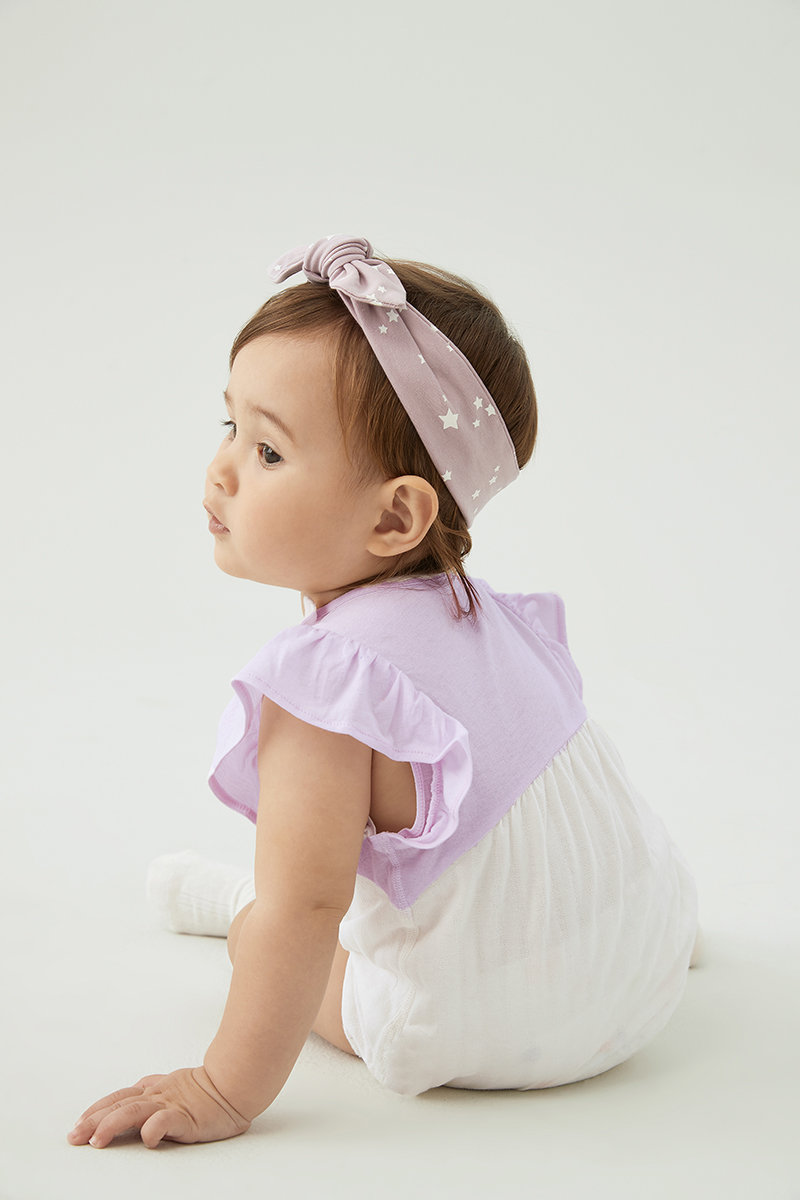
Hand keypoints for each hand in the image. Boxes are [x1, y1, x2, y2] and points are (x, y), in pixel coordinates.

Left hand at [67, 1066, 251, 1148]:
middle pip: (119, 1105)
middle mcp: (158, 1095)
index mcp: (155, 1089)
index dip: (97, 1109)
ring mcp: (171, 1104)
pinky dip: (153, 1129)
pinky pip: (165, 1122)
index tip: (78, 1123)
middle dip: (93, 1121)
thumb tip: (140, 1090)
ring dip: (112, 1125)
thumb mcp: (176, 1086)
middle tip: (74, 1137)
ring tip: (95, 1140)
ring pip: (134, 1111)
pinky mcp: (187, 1117)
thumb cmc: (209, 1088)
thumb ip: (157, 1089)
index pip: (119, 1097)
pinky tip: (145, 1138)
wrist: (236, 1082)